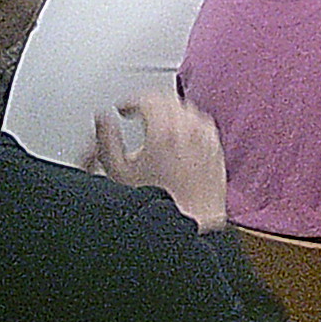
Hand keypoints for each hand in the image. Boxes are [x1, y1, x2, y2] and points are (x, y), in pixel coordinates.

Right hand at [92, 91, 228, 230]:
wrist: (189, 223)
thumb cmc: (157, 203)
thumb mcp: (118, 172)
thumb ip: (106, 139)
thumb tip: (103, 120)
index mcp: (165, 130)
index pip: (148, 98)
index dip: (130, 101)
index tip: (123, 109)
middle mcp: (190, 129)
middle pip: (168, 99)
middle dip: (150, 104)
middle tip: (136, 114)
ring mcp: (207, 138)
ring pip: (187, 110)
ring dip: (169, 113)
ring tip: (153, 127)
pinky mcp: (216, 148)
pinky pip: (202, 125)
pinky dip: (187, 125)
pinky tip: (176, 140)